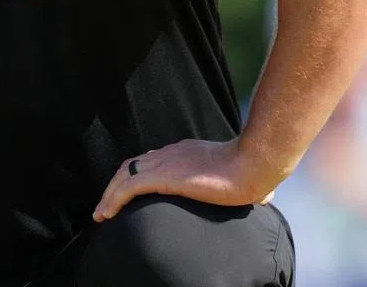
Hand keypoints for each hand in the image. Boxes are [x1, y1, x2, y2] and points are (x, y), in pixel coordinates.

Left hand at [92, 137, 274, 222]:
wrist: (254, 163)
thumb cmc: (257, 172)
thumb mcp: (246, 178)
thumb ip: (246, 186)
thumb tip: (265, 197)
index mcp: (186, 152)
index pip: (152, 160)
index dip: (137, 175)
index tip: (129, 192)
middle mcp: (171, 153)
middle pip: (132, 165)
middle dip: (116, 185)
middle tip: (106, 206)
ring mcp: (166, 163)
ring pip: (124, 176)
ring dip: (109, 195)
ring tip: (101, 215)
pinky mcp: (163, 176)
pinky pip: (128, 187)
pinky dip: (113, 200)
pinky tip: (107, 214)